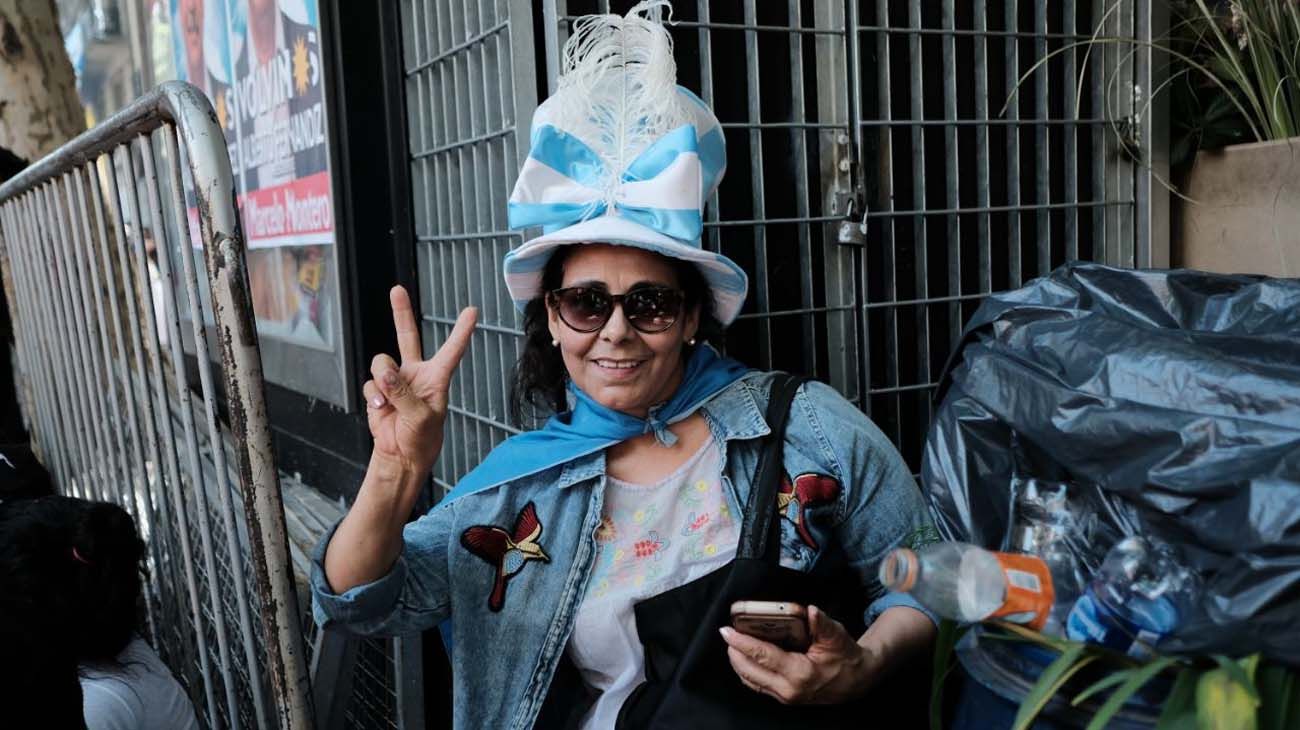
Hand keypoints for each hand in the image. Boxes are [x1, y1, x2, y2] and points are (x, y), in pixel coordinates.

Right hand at [362, 286, 476, 478]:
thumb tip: (384, 372)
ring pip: (381, 362)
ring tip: (389, 401)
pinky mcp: (378, 390)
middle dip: (401, 312)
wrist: (401, 455)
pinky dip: (374, 396)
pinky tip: (381, 409)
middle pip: (408, 336)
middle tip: (397, 290)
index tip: (472, 310)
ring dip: (382, 379)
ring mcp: (395, 380)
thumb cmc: (422, 439)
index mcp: (437, 378)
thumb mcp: (420, 417)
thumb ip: (402, 393)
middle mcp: (416, 374)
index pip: (452, 350)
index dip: (462, 330)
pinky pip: (370, 382)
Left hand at [720, 605, 882, 704]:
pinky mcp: (784, 698)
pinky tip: (745, 658)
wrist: (857, 681)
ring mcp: (785, 697)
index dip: (741, 642)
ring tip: (732, 644)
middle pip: (749, 671)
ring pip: (751, 681)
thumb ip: (822, 623)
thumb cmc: (846, 657)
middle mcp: (789, 689)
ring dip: (738, 663)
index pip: (762, 656)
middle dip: (734, 652)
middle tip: (727, 634)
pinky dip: (747, 671)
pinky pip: (758, 685)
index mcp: (799, 673)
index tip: (726, 631)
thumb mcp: (836, 636)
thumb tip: (810, 610)